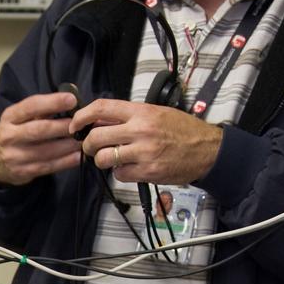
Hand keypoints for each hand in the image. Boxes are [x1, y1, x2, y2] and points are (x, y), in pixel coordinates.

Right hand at [0, 91, 81, 186]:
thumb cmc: (15, 134)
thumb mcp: (20, 118)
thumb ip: (41, 110)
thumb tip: (70, 100)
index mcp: (9, 117)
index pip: (31, 106)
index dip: (52, 102)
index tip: (72, 100)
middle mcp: (9, 136)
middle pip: (39, 129)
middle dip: (63, 126)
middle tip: (81, 124)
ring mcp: (14, 156)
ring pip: (45, 151)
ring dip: (68, 146)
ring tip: (83, 140)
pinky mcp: (22, 172)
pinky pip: (47, 167)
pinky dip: (65, 162)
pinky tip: (77, 157)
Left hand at [70, 98, 222, 185]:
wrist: (207, 149)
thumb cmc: (182, 130)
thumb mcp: (155, 113)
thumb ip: (127, 116)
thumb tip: (98, 120)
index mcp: (141, 112)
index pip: (102, 108)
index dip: (81, 117)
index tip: (75, 125)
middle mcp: (141, 130)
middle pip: (96, 137)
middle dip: (87, 145)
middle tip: (91, 148)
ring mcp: (144, 152)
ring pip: (104, 158)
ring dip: (103, 161)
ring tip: (113, 158)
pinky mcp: (147, 172)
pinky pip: (119, 175)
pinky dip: (120, 173)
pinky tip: (131, 168)